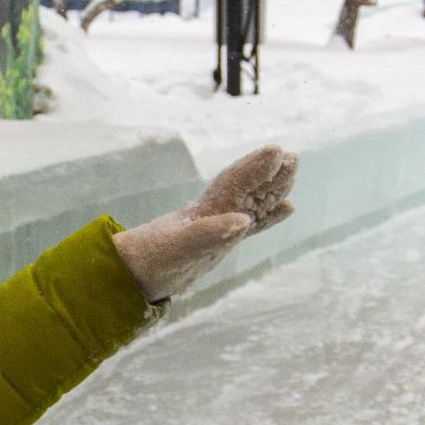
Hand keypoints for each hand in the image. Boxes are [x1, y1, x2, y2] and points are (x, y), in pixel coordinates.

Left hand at [112, 146, 298, 301]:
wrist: (132, 273)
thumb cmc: (150, 260)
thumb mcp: (177, 250)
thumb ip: (207, 235)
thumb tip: (243, 221)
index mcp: (204, 211)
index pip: (234, 183)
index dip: (254, 168)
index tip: (276, 151)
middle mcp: (214, 213)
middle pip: (247, 188)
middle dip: (268, 173)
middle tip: (292, 158)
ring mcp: (218, 226)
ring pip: (252, 202)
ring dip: (272, 189)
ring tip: (293, 173)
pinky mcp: (219, 241)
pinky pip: (250, 225)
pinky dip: (269, 216)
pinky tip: (286, 208)